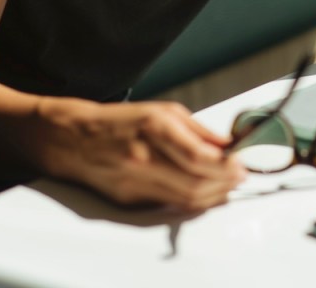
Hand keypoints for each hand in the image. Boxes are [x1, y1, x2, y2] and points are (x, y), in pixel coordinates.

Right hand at [56, 100, 246, 210]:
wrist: (74, 139)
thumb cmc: (120, 121)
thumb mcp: (162, 111)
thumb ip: (197, 130)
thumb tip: (228, 144)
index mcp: (153, 128)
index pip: (199, 157)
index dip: (226, 165)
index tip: (241, 163)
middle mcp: (143, 157)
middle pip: (195, 183)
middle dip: (225, 182)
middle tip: (240, 176)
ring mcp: (135, 181)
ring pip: (185, 199)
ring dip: (213, 195)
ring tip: (227, 185)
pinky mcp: (129, 199)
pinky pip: (169, 204)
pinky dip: (192, 200)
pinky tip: (204, 191)